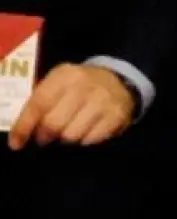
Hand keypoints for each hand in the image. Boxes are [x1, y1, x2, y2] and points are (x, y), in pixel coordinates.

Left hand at [7, 63, 135, 149]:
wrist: (118, 81)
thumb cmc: (80, 85)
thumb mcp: (59, 83)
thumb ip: (41, 101)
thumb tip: (23, 131)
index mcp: (65, 75)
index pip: (39, 103)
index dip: (24, 126)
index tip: (16, 143)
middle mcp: (85, 86)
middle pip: (54, 123)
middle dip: (45, 136)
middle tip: (45, 138)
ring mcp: (103, 101)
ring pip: (72, 135)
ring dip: (66, 138)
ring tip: (69, 130)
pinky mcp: (117, 115)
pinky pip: (91, 140)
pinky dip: (85, 140)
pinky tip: (86, 130)